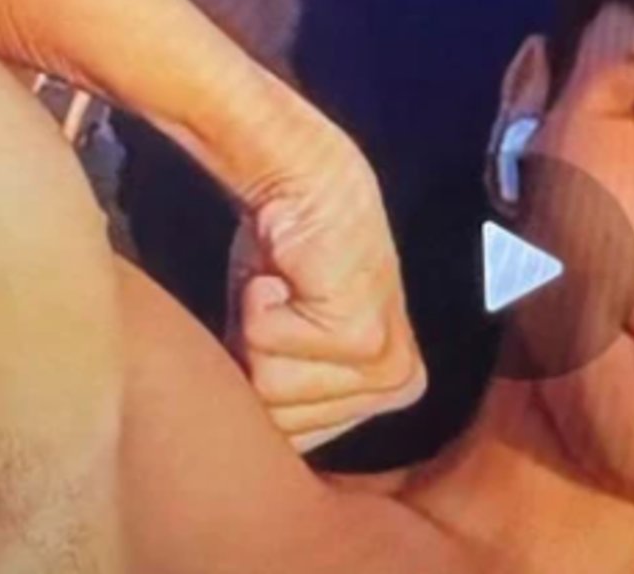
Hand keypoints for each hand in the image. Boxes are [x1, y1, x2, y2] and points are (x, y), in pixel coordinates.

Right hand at [227, 146, 427, 453]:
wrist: (308, 180)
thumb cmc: (286, 261)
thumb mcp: (282, 349)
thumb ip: (280, 400)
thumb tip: (235, 454)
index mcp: (389, 394)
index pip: (291, 443)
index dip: (264, 378)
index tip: (287, 325)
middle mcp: (398, 388)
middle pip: (280, 424)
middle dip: (261, 358)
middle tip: (288, 304)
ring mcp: (384, 367)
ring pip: (270, 391)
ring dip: (260, 331)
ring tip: (290, 290)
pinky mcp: (362, 338)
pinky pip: (267, 350)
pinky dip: (259, 305)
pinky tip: (288, 277)